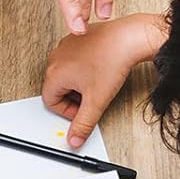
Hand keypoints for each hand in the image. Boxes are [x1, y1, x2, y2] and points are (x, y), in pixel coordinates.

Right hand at [42, 13, 166, 148]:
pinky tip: (99, 68)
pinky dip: (84, 68)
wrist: (129, 38)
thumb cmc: (112, 62)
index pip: (51, 102)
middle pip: (57, 88)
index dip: (68, 111)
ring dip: (78, 83)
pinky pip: (74, 59)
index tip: (83, 109)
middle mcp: (55, 58)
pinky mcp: (77, 38)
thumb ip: (82, 124)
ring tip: (97, 82)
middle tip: (91, 97)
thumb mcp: (96, 102)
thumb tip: (74, 140)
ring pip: (66, 74)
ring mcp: (65, 46)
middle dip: (73, 97)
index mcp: (54, 74)